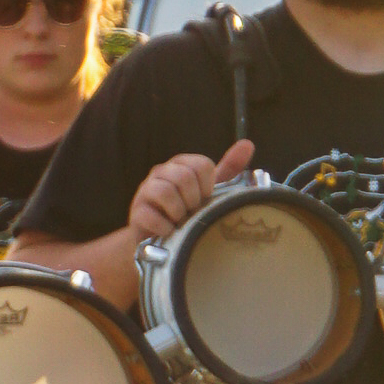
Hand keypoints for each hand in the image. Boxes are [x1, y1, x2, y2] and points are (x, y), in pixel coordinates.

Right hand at [125, 141, 253, 249]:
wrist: (162, 239)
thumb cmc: (189, 211)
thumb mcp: (211, 190)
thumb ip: (229, 168)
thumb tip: (248, 144)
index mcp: (182, 164)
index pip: (201, 165)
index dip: (208, 186)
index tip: (206, 198)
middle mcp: (162, 172)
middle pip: (184, 177)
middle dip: (193, 199)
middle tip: (193, 211)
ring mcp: (146, 190)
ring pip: (165, 192)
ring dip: (179, 212)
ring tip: (181, 221)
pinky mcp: (136, 212)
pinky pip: (150, 215)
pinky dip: (165, 227)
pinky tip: (170, 232)